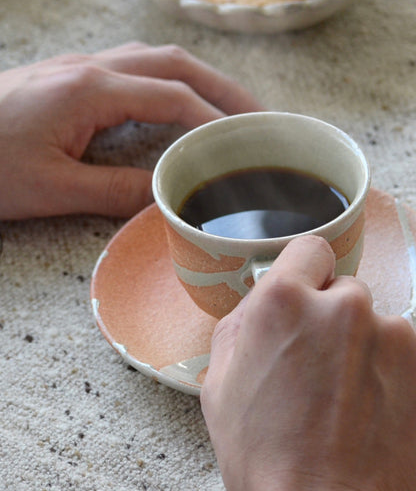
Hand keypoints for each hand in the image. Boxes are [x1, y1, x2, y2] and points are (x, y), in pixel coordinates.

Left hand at [0, 42, 260, 218]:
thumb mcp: (53, 189)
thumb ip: (117, 191)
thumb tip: (168, 197)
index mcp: (88, 90)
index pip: (173, 96)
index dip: (215, 120)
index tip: (246, 145)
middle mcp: (89, 68)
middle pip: (174, 62)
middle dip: (222, 88)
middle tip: (258, 117)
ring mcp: (79, 68)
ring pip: (156, 59)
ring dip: (198, 80)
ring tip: (228, 109)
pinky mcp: (71, 78)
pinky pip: (135, 69)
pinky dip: (169, 84)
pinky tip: (176, 106)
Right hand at [201, 235, 415, 490]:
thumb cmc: (268, 458)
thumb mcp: (220, 382)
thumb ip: (243, 322)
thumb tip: (263, 300)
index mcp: (284, 302)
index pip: (309, 248)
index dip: (304, 271)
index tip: (305, 292)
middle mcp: (343, 306)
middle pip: (342, 289)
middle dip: (330, 316)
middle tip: (315, 363)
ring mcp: (391, 334)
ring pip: (373, 323)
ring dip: (360, 346)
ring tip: (342, 397)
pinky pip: (399, 351)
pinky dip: (387, 371)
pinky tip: (367, 409)